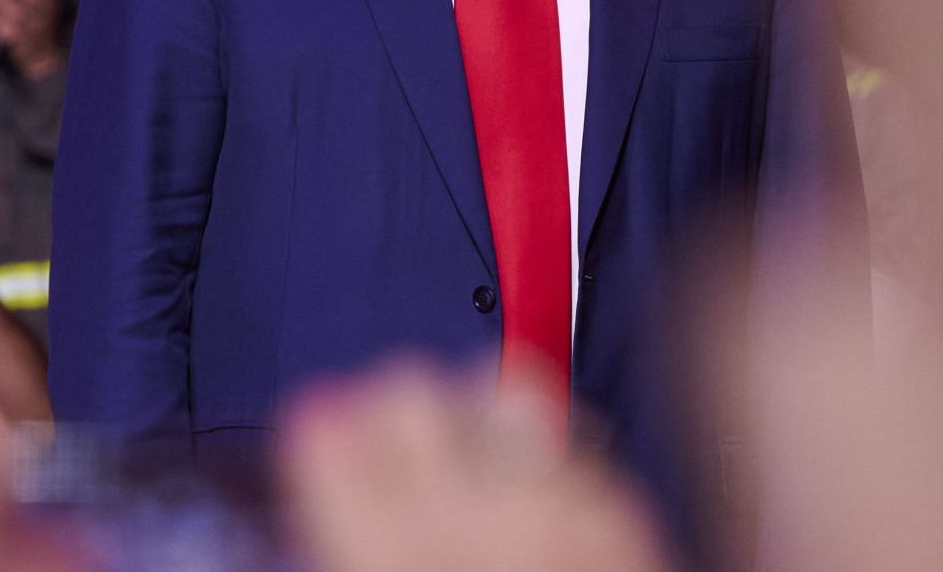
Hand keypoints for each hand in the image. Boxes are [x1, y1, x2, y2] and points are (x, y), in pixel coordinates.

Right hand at [280, 364, 675, 571]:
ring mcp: (555, 514)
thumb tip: (332, 521)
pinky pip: (567, 441)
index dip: (323, 439)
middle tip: (391, 458)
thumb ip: (347, 557)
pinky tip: (532, 507)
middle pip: (409, 389)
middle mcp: (472, 524)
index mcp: (387, 560)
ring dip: (476, 422)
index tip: (325, 455)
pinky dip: (545, 462)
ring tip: (471, 469)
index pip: (331, 427)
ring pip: (498, 393)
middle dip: (393, 415)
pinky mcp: (620, 519)